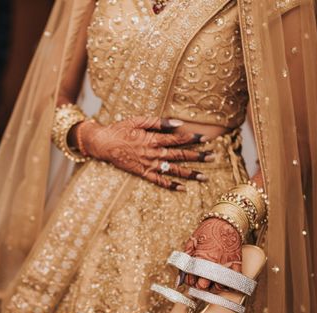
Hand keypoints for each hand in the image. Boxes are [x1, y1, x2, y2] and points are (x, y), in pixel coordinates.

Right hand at [74, 116, 213, 189]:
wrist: (103, 144)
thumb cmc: (121, 129)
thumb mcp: (139, 120)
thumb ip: (159, 122)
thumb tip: (178, 123)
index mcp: (154, 139)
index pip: (178, 139)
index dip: (193, 139)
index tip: (207, 139)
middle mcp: (154, 153)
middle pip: (180, 156)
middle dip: (198, 156)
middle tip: (213, 157)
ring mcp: (149, 165)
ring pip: (173, 171)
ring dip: (190, 173)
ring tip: (205, 176)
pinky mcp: (143, 173)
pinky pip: (159, 182)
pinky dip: (171, 186)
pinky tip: (183, 189)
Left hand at [183, 218, 241, 289]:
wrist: (225, 221)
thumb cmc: (207, 230)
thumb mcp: (192, 242)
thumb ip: (185, 260)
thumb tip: (179, 280)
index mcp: (200, 258)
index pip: (191, 279)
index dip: (190, 281)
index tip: (191, 278)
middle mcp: (214, 263)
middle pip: (204, 285)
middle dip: (200, 284)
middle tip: (200, 279)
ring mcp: (226, 264)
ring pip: (219, 286)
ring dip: (213, 285)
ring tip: (211, 280)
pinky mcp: (237, 264)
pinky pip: (233, 281)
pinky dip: (228, 284)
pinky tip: (223, 280)